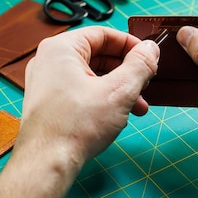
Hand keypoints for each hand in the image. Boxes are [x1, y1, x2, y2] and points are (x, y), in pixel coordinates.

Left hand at [18, 26, 159, 165]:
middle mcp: (50, 61)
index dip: (131, 45)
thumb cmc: (75, 127)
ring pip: (92, 76)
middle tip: (145, 84)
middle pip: (98, 55)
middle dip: (127, 72)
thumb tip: (151, 49)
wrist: (46, 163)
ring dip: (118, 89)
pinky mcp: (49, 103)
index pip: (104, 34)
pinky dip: (102, 99)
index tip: (148, 58)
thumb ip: (140, 65)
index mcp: (62, 48)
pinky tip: (117, 116)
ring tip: (136, 107)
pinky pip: (81, 91)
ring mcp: (46, 83)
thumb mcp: (119, 91)